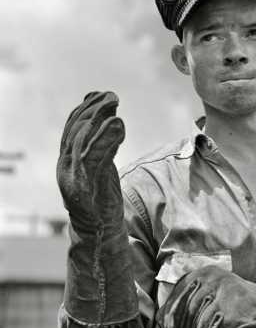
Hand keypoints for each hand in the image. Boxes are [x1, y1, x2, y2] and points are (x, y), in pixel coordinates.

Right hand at [57, 91, 124, 230]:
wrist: (99, 233)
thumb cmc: (101, 197)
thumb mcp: (101, 166)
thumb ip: (102, 143)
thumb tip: (110, 113)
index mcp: (67, 159)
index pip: (73, 127)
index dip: (87, 108)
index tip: (103, 94)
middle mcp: (66, 166)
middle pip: (76, 130)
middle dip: (94, 109)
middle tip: (113, 96)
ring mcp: (74, 178)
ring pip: (82, 141)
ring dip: (99, 120)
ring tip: (114, 105)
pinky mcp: (87, 189)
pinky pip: (94, 159)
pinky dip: (105, 139)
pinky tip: (118, 125)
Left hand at [156, 265, 255, 327]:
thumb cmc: (230, 305)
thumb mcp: (207, 294)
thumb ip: (185, 303)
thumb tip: (162, 325)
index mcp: (203, 273)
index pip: (178, 296)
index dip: (169, 318)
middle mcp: (215, 279)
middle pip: (188, 314)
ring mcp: (228, 295)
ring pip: (201, 327)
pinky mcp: (238, 314)